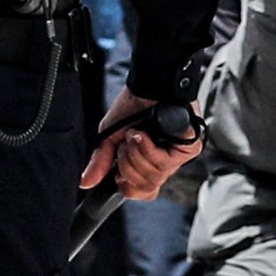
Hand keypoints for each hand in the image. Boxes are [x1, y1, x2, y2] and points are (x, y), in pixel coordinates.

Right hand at [78, 88, 203, 201]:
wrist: (148, 83)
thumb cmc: (133, 104)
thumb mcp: (110, 135)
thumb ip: (100, 161)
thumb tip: (85, 182)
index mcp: (149, 161)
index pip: (142, 192)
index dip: (127, 185)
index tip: (118, 171)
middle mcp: (165, 162)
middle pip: (145, 187)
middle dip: (128, 164)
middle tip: (126, 142)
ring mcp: (177, 156)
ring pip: (154, 176)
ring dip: (136, 153)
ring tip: (135, 133)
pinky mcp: (189, 148)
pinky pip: (164, 163)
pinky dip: (148, 149)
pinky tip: (144, 134)